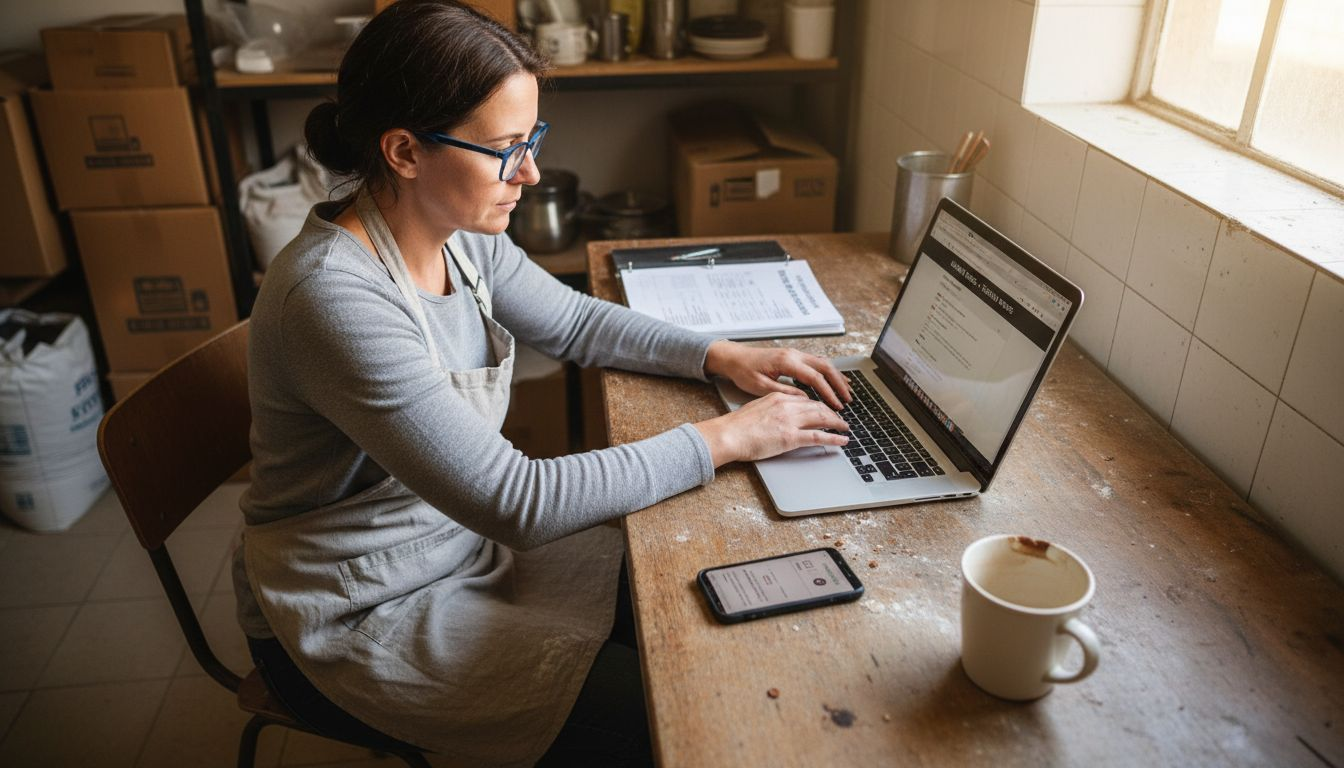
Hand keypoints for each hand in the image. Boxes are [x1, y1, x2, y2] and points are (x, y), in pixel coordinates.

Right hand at [693, 392, 849, 466]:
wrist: (728, 434)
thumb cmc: (736, 426)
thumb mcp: (757, 409)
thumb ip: (772, 409)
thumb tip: (780, 416)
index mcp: (778, 397)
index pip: (805, 399)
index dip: (818, 405)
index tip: (825, 409)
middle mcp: (787, 405)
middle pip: (817, 406)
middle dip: (832, 412)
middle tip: (840, 418)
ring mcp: (790, 421)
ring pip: (822, 418)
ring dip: (837, 423)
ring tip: (845, 427)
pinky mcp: (790, 437)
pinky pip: (818, 436)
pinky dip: (834, 438)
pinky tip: (842, 440)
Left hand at [703, 340, 851, 409]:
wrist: (733, 357)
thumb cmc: (743, 371)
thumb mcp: (761, 386)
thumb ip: (784, 392)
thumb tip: (805, 400)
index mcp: (787, 362)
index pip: (815, 377)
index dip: (828, 393)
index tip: (836, 406)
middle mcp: (794, 355)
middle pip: (825, 367)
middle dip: (838, 384)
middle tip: (848, 399)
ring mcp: (794, 353)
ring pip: (823, 362)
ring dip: (836, 377)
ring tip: (847, 391)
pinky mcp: (793, 356)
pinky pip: (816, 362)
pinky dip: (827, 371)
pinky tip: (834, 379)